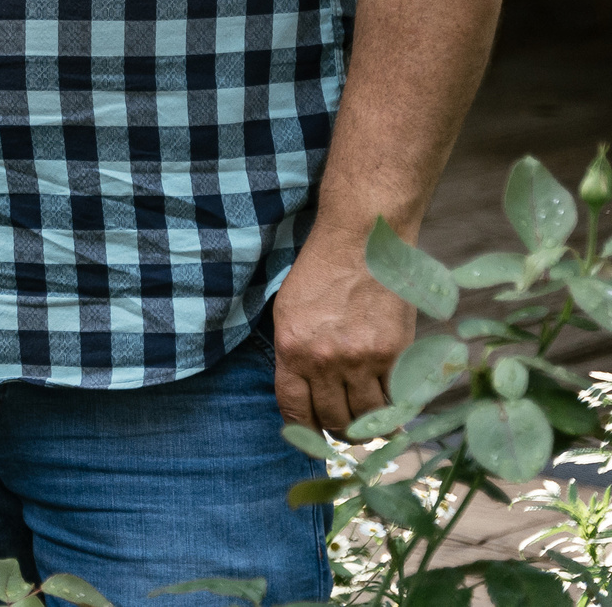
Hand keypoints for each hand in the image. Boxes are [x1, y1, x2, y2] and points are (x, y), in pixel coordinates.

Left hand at [273, 231, 415, 434]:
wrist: (359, 244)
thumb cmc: (319, 275)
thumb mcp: (288, 313)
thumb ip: (294, 355)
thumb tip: (304, 397)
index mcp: (292, 350)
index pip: (294, 410)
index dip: (304, 432)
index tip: (313, 438)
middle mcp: (325, 360)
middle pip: (334, 419)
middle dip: (338, 431)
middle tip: (346, 430)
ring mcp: (362, 358)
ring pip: (367, 416)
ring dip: (369, 427)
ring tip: (371, 426)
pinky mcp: (395, 353)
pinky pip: (396, 399)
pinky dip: (396, 411)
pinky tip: (395, 413)